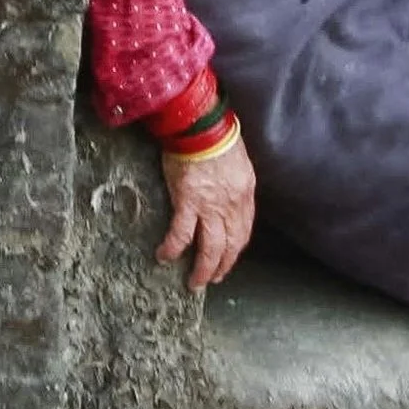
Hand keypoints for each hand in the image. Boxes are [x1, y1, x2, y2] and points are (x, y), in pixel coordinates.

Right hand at [155, 130, 256, 290]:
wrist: (201, 126)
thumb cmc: (218, 138)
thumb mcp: (238, 165)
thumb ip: (235, 187)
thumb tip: (228, 200)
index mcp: (244, 195)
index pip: (242, 232)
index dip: (234, 250)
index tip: (227, 259)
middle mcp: (231, 206)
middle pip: (229, 246)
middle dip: (221, 267)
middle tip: (212, 279)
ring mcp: (210, 206)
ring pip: (209, 248)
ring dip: (202, 269)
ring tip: (193, 282)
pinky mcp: (188, 202)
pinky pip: (181, 234)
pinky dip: (173, 248)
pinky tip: (165, 256)